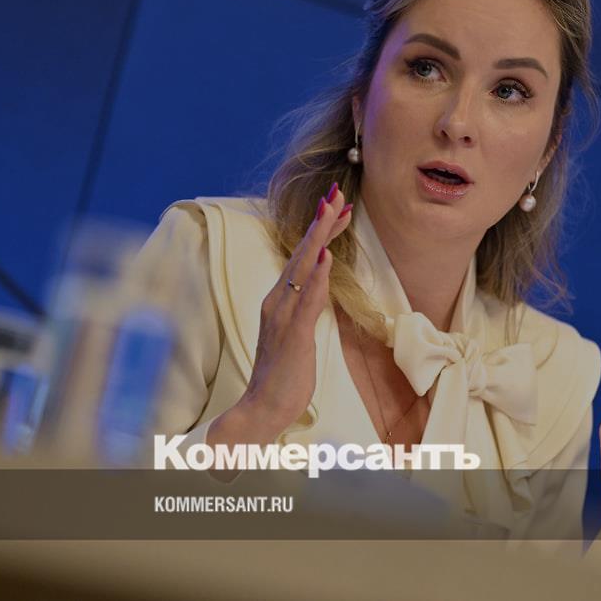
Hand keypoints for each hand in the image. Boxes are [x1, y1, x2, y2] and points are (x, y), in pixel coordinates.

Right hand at [208, 183, 352, 445]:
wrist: (262, 408)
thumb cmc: (283, 375)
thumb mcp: (299, 334)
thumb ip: (307, 306)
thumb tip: (321, 280)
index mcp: (280, 301)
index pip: (304, 258)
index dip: (321, 232)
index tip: (337, 207)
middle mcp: (278, 302)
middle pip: (303, 254)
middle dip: (321, 222)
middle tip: (336, 193)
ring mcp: (283, 317)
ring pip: (304, 269)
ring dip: (320, 238)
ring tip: (334, 211)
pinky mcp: (293, 335)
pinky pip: (307, 301)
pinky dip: (317, 278)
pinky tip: (327, 258)